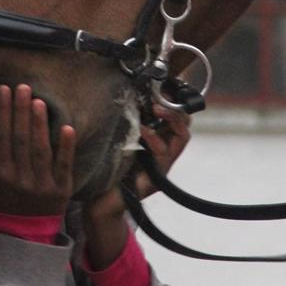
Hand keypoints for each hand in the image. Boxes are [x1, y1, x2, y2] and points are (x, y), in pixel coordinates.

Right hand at [0, 84, 76, 216]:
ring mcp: (42, 185)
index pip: (2, 137)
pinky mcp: (62, 189)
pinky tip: (67, 127)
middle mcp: (21, 179)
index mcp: (1, 175)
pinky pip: (64, 165)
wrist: (24, 232)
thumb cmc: (3, 200)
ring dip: (40, 124)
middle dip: (21, 111)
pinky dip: (66, 147)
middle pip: (21, 140)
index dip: (3, 113)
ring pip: (41, 150)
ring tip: (39, 101)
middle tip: (23, 87)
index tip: (4, 90)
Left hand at [81, 106, 191, 267]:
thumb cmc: (107, 168)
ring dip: (171, 119)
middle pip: (185, 125)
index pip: (177, 117)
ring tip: (157, 108)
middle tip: (162, 97)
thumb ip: (126, 122)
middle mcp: (165, 152)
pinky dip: (154, 140)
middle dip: (177, 108)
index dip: (175, 101)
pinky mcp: (157, 177)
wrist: (101, 199)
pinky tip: (143, 131)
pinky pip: (163, 154)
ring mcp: (163, 165)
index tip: (166, 86)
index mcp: (157, 140)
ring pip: (181, 137)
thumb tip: (126, 94)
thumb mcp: (118, 138)